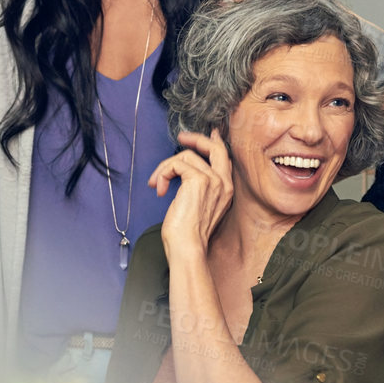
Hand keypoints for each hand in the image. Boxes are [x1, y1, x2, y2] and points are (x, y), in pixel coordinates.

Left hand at [150, 129, 233, 260]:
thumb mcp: (199, 208)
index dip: (214, 143)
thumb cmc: (188, 235)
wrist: (188, 248)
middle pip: (215, 147)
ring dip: (165, 168)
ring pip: (186, 156)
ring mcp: (212, 180)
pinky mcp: (197, 180)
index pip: (225, 158)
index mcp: (226, 191)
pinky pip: (176, 164)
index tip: (209, 134)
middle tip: (181, 138)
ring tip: (157, 184)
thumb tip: (184, 172)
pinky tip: (159, 189)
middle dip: (196, 139)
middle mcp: (223, 183)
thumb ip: (199, 189)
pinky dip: (163, 174)